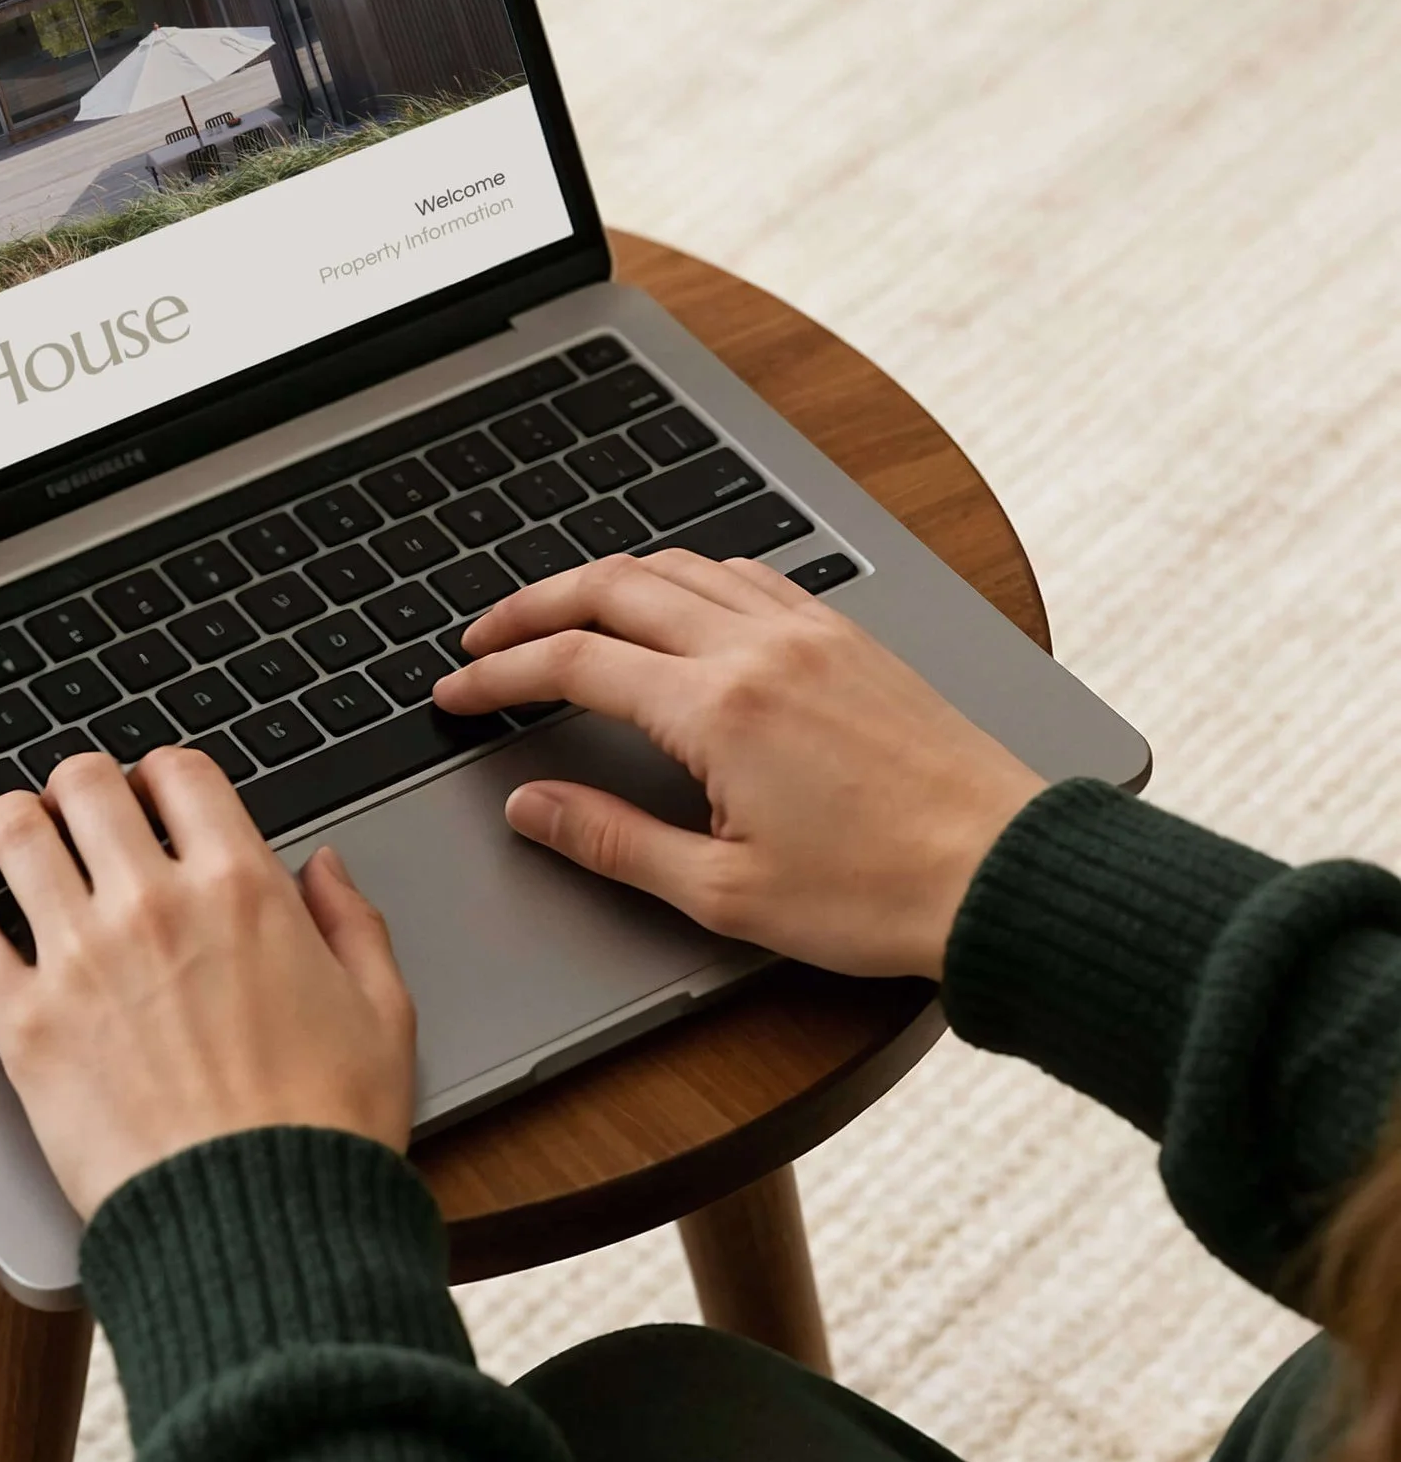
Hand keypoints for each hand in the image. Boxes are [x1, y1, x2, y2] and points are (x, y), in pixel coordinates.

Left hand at [0, 747, 416, 1221]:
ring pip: (14, 833)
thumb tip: (324, 868)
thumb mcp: (383, 1013)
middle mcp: (153, 904)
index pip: (180, 773)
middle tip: (83, 811)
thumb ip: (353, 923)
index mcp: (242, 888)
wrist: (258, 1228)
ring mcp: (79, 958)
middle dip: (83, 787)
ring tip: (20, 837)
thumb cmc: (325, 1133)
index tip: (157, 794)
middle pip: (86, 784)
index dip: (164, 775)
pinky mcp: (23, 1024)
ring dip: (16, 823)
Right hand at [434, 551, 1042, 979]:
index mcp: (717, 708)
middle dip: (531, 606)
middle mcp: (759, 647)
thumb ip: (612, 841)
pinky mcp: (848, 638)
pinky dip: (686, 577)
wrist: (1005, 874)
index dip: (500, 676)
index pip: (574, 663)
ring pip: (680, 566)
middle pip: (612, 586)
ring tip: (562, 616)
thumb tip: (530, 806)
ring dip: (606, 581)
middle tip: (482, 638)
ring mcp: (809, 632)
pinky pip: (747, 575)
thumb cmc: (880, 895)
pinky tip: (674, 607)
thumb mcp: (723, 892)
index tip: (456, 693)